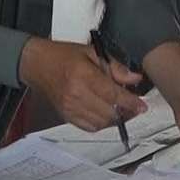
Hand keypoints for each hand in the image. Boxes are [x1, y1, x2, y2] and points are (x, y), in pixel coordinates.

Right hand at [19, 36, 146, 131]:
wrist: (37, 65)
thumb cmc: (65, 55)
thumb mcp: (92, 52)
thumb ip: (115, 67)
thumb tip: (136, 79)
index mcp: (83, 75)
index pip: (112, 94)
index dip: (130, 102)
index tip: (143, 106)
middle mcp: (75, 95)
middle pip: (109, 112)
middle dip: (126, 112)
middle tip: (135, 106)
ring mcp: (69, 108)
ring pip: (101, 123)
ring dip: (115, 119)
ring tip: (123, 110)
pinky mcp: (66, 116)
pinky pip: (90, 127)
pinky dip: (102, 123)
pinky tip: (107, 114)